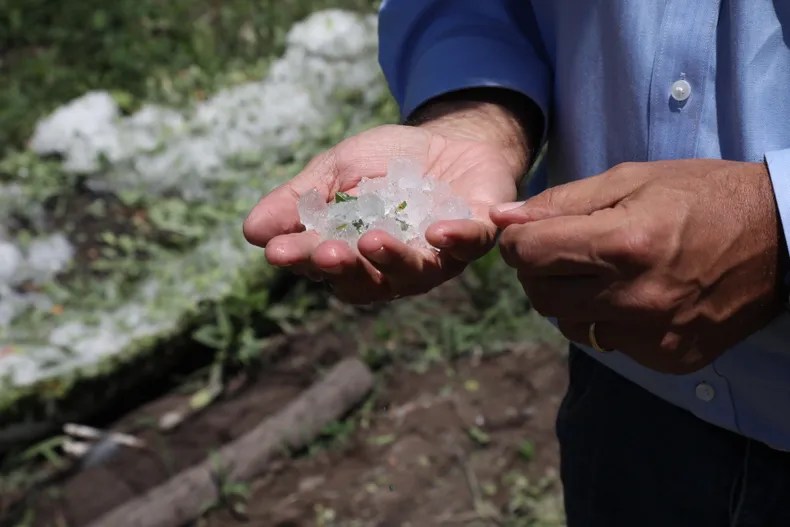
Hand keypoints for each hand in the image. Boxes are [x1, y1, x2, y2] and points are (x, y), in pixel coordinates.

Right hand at [243, 90, 539, 303]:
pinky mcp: (480, 232)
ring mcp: (440, 255)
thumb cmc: (388, 163)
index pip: (326, 266)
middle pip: (370, 282)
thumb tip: (251, 232)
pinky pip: (471, 243)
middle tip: (325, 253)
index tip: (279, 253)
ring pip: (417, 272)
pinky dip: (457, 240)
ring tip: (372, 242)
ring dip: (394, 260)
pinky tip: (438, 232)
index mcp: (359, 256)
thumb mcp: (336, 173)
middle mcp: (398, 267)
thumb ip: (300, 201)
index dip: (304, 261)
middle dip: (346, 269)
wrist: (450, 139)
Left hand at [491, 160, 786, 373]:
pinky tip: (631, 296)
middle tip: (561, 250)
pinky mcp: (668, 358)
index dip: (517, 241)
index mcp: (622, 245)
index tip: (529, 232)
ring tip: (600, 272)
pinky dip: (605, 320)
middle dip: (537, 270)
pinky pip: (609, 344)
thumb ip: (561, 202)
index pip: (527, 255)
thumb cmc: (701, 196)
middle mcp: (634, 298)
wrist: (779, 238)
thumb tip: (502, 218)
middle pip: (540, 296)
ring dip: (568, 298)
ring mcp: (653, 335)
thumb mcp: (631, 180)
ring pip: (569, 325)